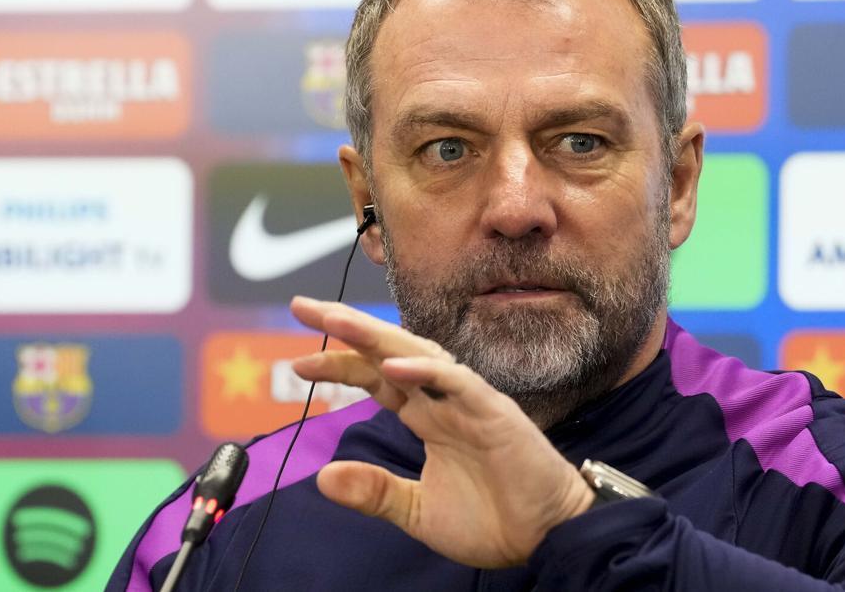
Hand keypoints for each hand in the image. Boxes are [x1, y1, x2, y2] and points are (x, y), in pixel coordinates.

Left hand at [288, 296, 594, 567]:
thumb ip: (374, 492)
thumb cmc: (491, 519)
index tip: (299, 363)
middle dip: (347, 329)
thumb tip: (322, 477)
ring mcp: (470, 401)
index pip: (377, 378)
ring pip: (420, 355)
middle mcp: (445, 400)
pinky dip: (427, 372)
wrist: (545, 536)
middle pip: (390, 352)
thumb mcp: (416, 511)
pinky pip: (459, 383)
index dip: (340, 366)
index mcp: (429, 417)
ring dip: (377, 337)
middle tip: (304, 308)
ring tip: (337, 320)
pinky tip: (393, 367)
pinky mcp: (494, 413)